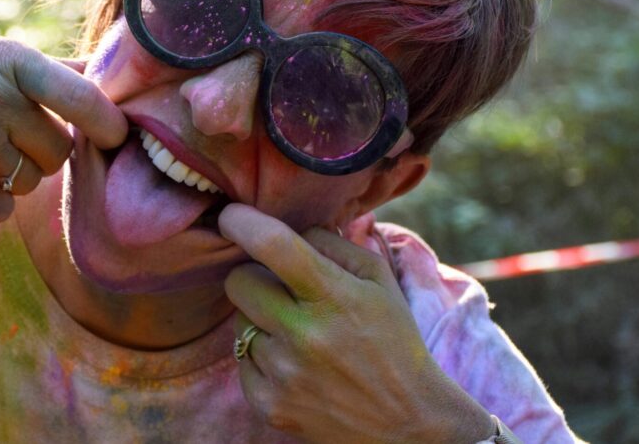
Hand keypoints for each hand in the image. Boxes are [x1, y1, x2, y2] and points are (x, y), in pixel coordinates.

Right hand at [0, 33, 126, 220]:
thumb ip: (45, 70)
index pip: (84, 97)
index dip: (110, 124)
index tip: (116, 137)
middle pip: (59, 150)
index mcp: (10, 60)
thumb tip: (108, 76)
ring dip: (11, 178)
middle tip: (6, 141)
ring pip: (30, 182)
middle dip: (41, 154)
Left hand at [219, 204, 493, 443]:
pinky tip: (294, 363)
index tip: (231, 216)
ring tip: (299, 333)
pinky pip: (241, 360)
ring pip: (239, 321)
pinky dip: (261, 356)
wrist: (407, 423)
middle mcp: (305, 336)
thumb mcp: (379, 282)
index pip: (274, 246)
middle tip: (279, 286)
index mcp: (335, 298)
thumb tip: (291, 224)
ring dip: (261, 319)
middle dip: (254, 275)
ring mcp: (283, 374)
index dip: (243, 223)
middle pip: (239, 281)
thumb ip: (335, 244)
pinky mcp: (268, 406)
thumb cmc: (393, 341)